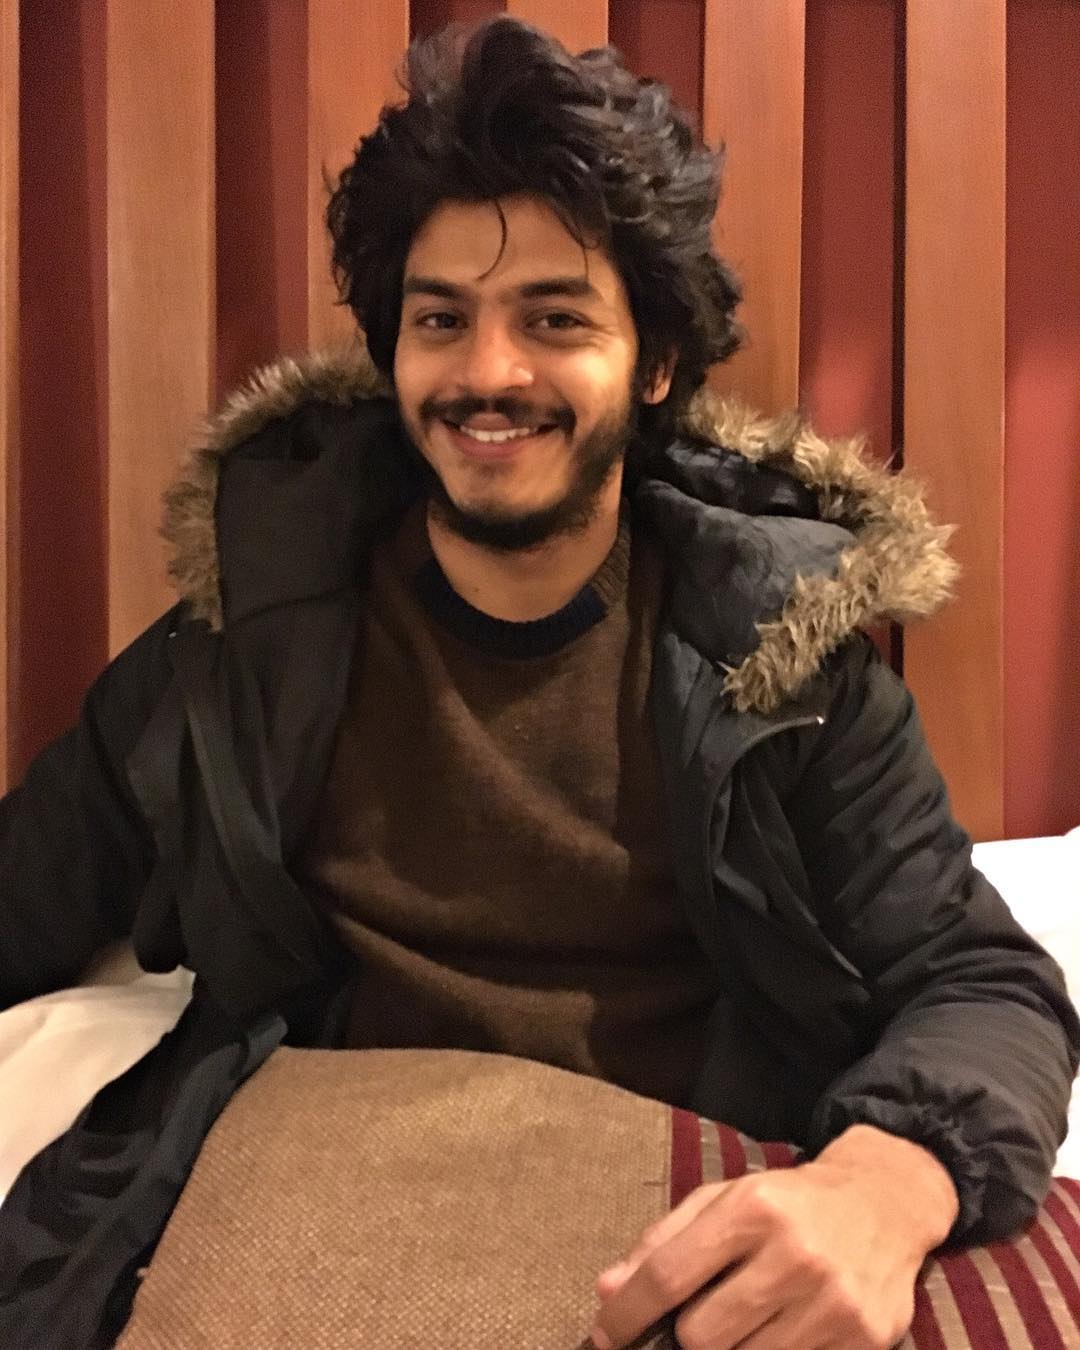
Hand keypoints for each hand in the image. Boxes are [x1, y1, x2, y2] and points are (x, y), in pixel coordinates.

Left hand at [589, 1125, 958, 1349]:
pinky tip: (778, 1333)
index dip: (626, 1315)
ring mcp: (832, 1301)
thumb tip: (607, 1291)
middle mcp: (794, 1253)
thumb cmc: (787, 1203)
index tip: (604, 1335)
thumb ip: (662, 1242)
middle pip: (702, 1334)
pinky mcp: (864, 1339)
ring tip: (744, 1323)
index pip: (668, 1276)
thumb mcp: (723, 1200)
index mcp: (752, 1208)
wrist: (882, 1203)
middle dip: (687, 1335)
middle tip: (701, 1319)